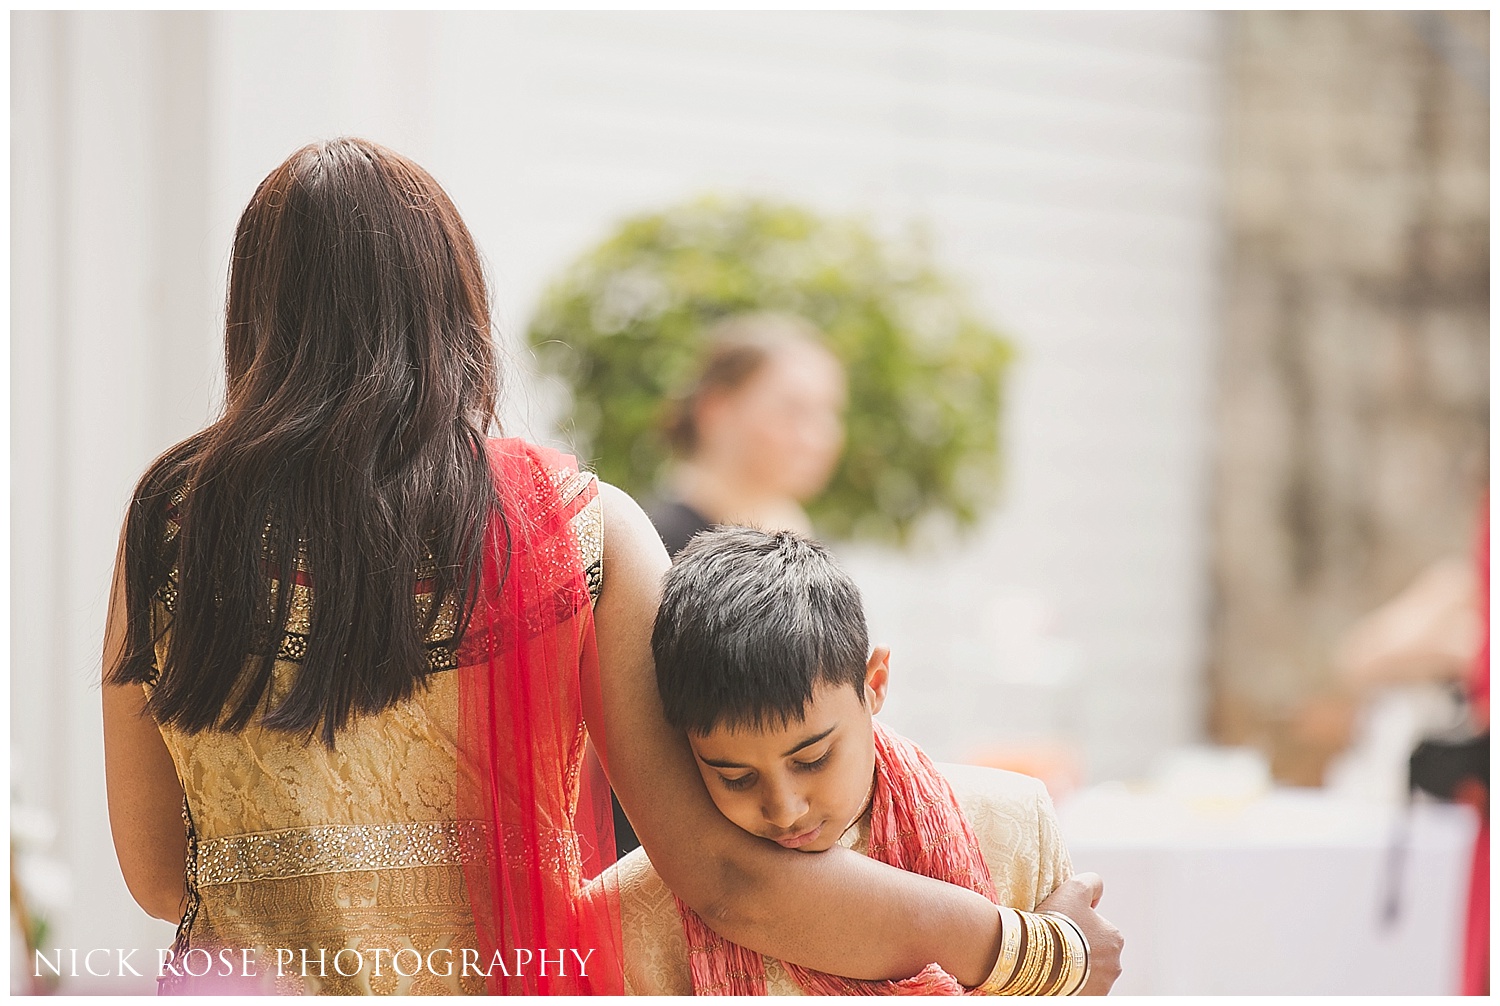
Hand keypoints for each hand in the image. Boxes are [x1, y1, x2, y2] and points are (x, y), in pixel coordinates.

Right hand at [1035, 872, 1121, 994]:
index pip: (1098, 929)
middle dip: (1080, 949)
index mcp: (1115, 938)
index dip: (1079, 925)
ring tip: (1054, 960)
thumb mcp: (1075, 888)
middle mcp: (1115, 965)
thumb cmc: (1057, 922)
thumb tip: (1098, 889)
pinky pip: (1081, 989)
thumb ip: (1092, 882)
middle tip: (1057, 943)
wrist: (1037, 955)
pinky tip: (1055, 975)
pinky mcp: (1088, 998)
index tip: (1062, 926)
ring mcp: (1102, 986)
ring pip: (1089, 972)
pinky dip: (1070, 983)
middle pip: (1095, 952)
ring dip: (1076, 967)